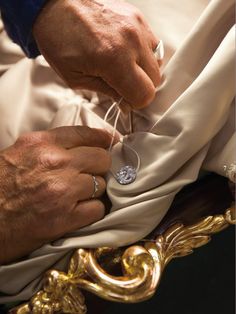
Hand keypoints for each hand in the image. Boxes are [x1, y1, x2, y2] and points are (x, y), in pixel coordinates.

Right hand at [0, 126, 113, 263]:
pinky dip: (92, 211)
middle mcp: (55, 163)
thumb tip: (79, 145)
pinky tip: (79, 212)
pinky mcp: (66, 217)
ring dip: (93, 191)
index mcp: (41, 144)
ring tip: (77, 197)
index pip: (84, 133)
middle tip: (90, 175)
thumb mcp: (19, 153)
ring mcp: (62, 190)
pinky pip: (98, 209)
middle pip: (101, 158)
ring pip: (101, 184)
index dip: (103, 138)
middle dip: (99, 167)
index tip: (111, 141)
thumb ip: (49, 146)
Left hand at [33, 0, 160, 109]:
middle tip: (123, 85)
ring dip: (144, 70)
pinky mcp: (137, 17)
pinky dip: (143, 53)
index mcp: (114, 60)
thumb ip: (107, 92)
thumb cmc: (59, 41)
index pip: (145, 94)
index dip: (135, 102)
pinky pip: (153, 44)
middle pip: (155, 79)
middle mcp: (131, 41)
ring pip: (157, 62)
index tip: (125, 100)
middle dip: (140, 87)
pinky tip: (126, 52)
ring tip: (124, 67)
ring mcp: (137, 26)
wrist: (53, 6)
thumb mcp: (76, 78)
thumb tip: (126, 103)